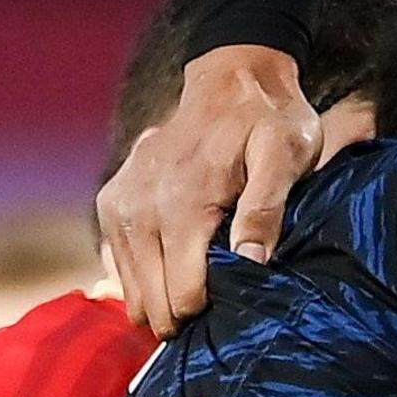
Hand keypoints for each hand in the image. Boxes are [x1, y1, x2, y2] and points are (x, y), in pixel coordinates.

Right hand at [99, 44, 318, 333]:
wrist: (231, 79)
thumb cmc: (269, 119)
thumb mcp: (286, 154)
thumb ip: (266, 207)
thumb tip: (250, 261)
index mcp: (181, 203)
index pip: (182, 296)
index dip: (212, 313)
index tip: (237, 308)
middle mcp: (138, 207)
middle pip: (152, 302)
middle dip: (185, 317)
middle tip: (222, 313)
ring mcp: (118, 204)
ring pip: (132, 291)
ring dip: (162, 302)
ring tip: (201, 296)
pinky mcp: (110, 201)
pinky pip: (119, 265)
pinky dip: (144, 279)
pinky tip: (175, 275)